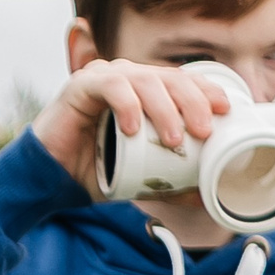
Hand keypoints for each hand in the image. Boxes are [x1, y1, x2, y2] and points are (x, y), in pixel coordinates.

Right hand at [31, 59, 230, 194]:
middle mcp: (127, 78)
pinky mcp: (81, 85)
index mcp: (144, 92)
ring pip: (145, 80)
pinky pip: (111, 86)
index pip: (183, 82)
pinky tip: (133, 128)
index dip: (206, 92)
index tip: (225, 111)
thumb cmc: (92, 172)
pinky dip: (127, 105)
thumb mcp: (139, 179)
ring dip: (165, 108)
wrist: (48, 180)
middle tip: (204, 131)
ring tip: (173, 138)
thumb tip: (206, 196)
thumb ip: (168, 182)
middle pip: (171, 78)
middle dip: (193, 101)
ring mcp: (104, 78)